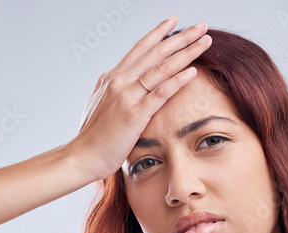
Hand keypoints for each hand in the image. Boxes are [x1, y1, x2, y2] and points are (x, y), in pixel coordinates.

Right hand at [70, 16, 211, 183]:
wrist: (82, 156)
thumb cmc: (92, 136)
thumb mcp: (97, 104)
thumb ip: (107, 89)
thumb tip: (108, 78)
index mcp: (112, 78)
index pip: (140, 48)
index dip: (159, 33)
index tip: (174, 21)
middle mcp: (120, 81)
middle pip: (156, 52)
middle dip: (181, 37)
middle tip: (202, 26)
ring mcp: (127, 96)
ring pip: (161, 68)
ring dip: (186, 53)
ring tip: (206, 42)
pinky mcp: (134, 114)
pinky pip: (160, 93)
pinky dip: (177, 80)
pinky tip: (193, 71)